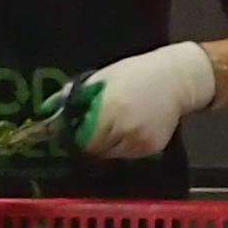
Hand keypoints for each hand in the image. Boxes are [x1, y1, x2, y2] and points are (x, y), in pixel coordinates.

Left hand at [72, 40, 218, 156]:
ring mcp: (139, 141)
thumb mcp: (104, 77)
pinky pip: (128, 154)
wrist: (178, 78)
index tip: (76, 130)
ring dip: (109, 143)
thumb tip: (49, 108)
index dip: (77, 135)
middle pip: (96, 149)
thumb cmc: (137, 73)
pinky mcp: (151, 149)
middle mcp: (124, 128)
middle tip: (97, 125)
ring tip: (118, 123)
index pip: (82, 137)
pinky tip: (133, 127)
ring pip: (111, 154)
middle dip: (92, 140)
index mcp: (109, 108)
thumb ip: (79, 95)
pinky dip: (125, 145)